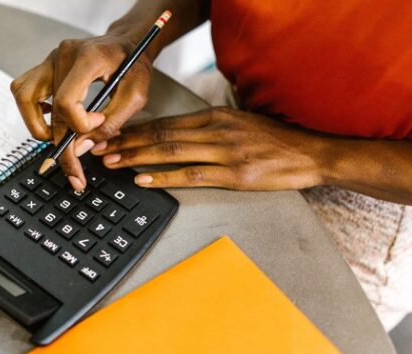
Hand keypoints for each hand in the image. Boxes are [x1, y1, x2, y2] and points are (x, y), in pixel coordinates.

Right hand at [10, 34, 151, 190]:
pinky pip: (23, 91)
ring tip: (58, 142)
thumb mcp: (135, 97)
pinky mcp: (44, 66)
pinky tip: (52, 120)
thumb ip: (110, 124)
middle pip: (49, 109)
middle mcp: (62, 55)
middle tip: (75, 172)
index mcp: (87, 59)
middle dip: (62, 146)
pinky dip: (32, 111)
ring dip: (37, 127)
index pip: (66, 101)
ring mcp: (49, 59)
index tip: (97, 124)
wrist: (127, 43)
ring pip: (24, 98)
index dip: (79, 125)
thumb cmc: (133, 66)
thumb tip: (80, 149)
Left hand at [91, 107, 329, 189]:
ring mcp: (226, 152)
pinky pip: (192, 175)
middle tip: (100, 148)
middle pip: (162, 135)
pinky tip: (144, 179)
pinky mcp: (235, 175)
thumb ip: (209, 127)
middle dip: (126, 142)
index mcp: (216, 116)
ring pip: (171, 152)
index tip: (113, 135)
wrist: (311, 154)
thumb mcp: (239, 122)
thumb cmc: (274, 140)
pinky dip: (164, 177)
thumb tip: (176, 134)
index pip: (166, 122)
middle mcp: (217, 130)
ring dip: (137, 158)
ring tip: (113, 163)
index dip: (135, 129)